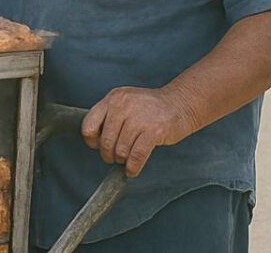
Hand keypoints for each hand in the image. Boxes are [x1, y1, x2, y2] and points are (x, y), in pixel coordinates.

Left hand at [81, 86, 196, 177]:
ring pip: (120, 150)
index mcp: (113, 99)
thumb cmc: (152, 107)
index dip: (91, 141)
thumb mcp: (126, 102)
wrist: (181, 103)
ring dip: (121, 160)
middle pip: (105, 141)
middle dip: (108, 155)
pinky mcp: (153, 131)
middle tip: (113, 158)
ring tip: (125, 160)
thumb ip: (110, 116)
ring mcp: (138, 118)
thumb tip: (94, 141)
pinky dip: (133, 167)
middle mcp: (122, 106)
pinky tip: (132, 170)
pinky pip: (136, 156)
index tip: (96, 146)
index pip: (88, 124)